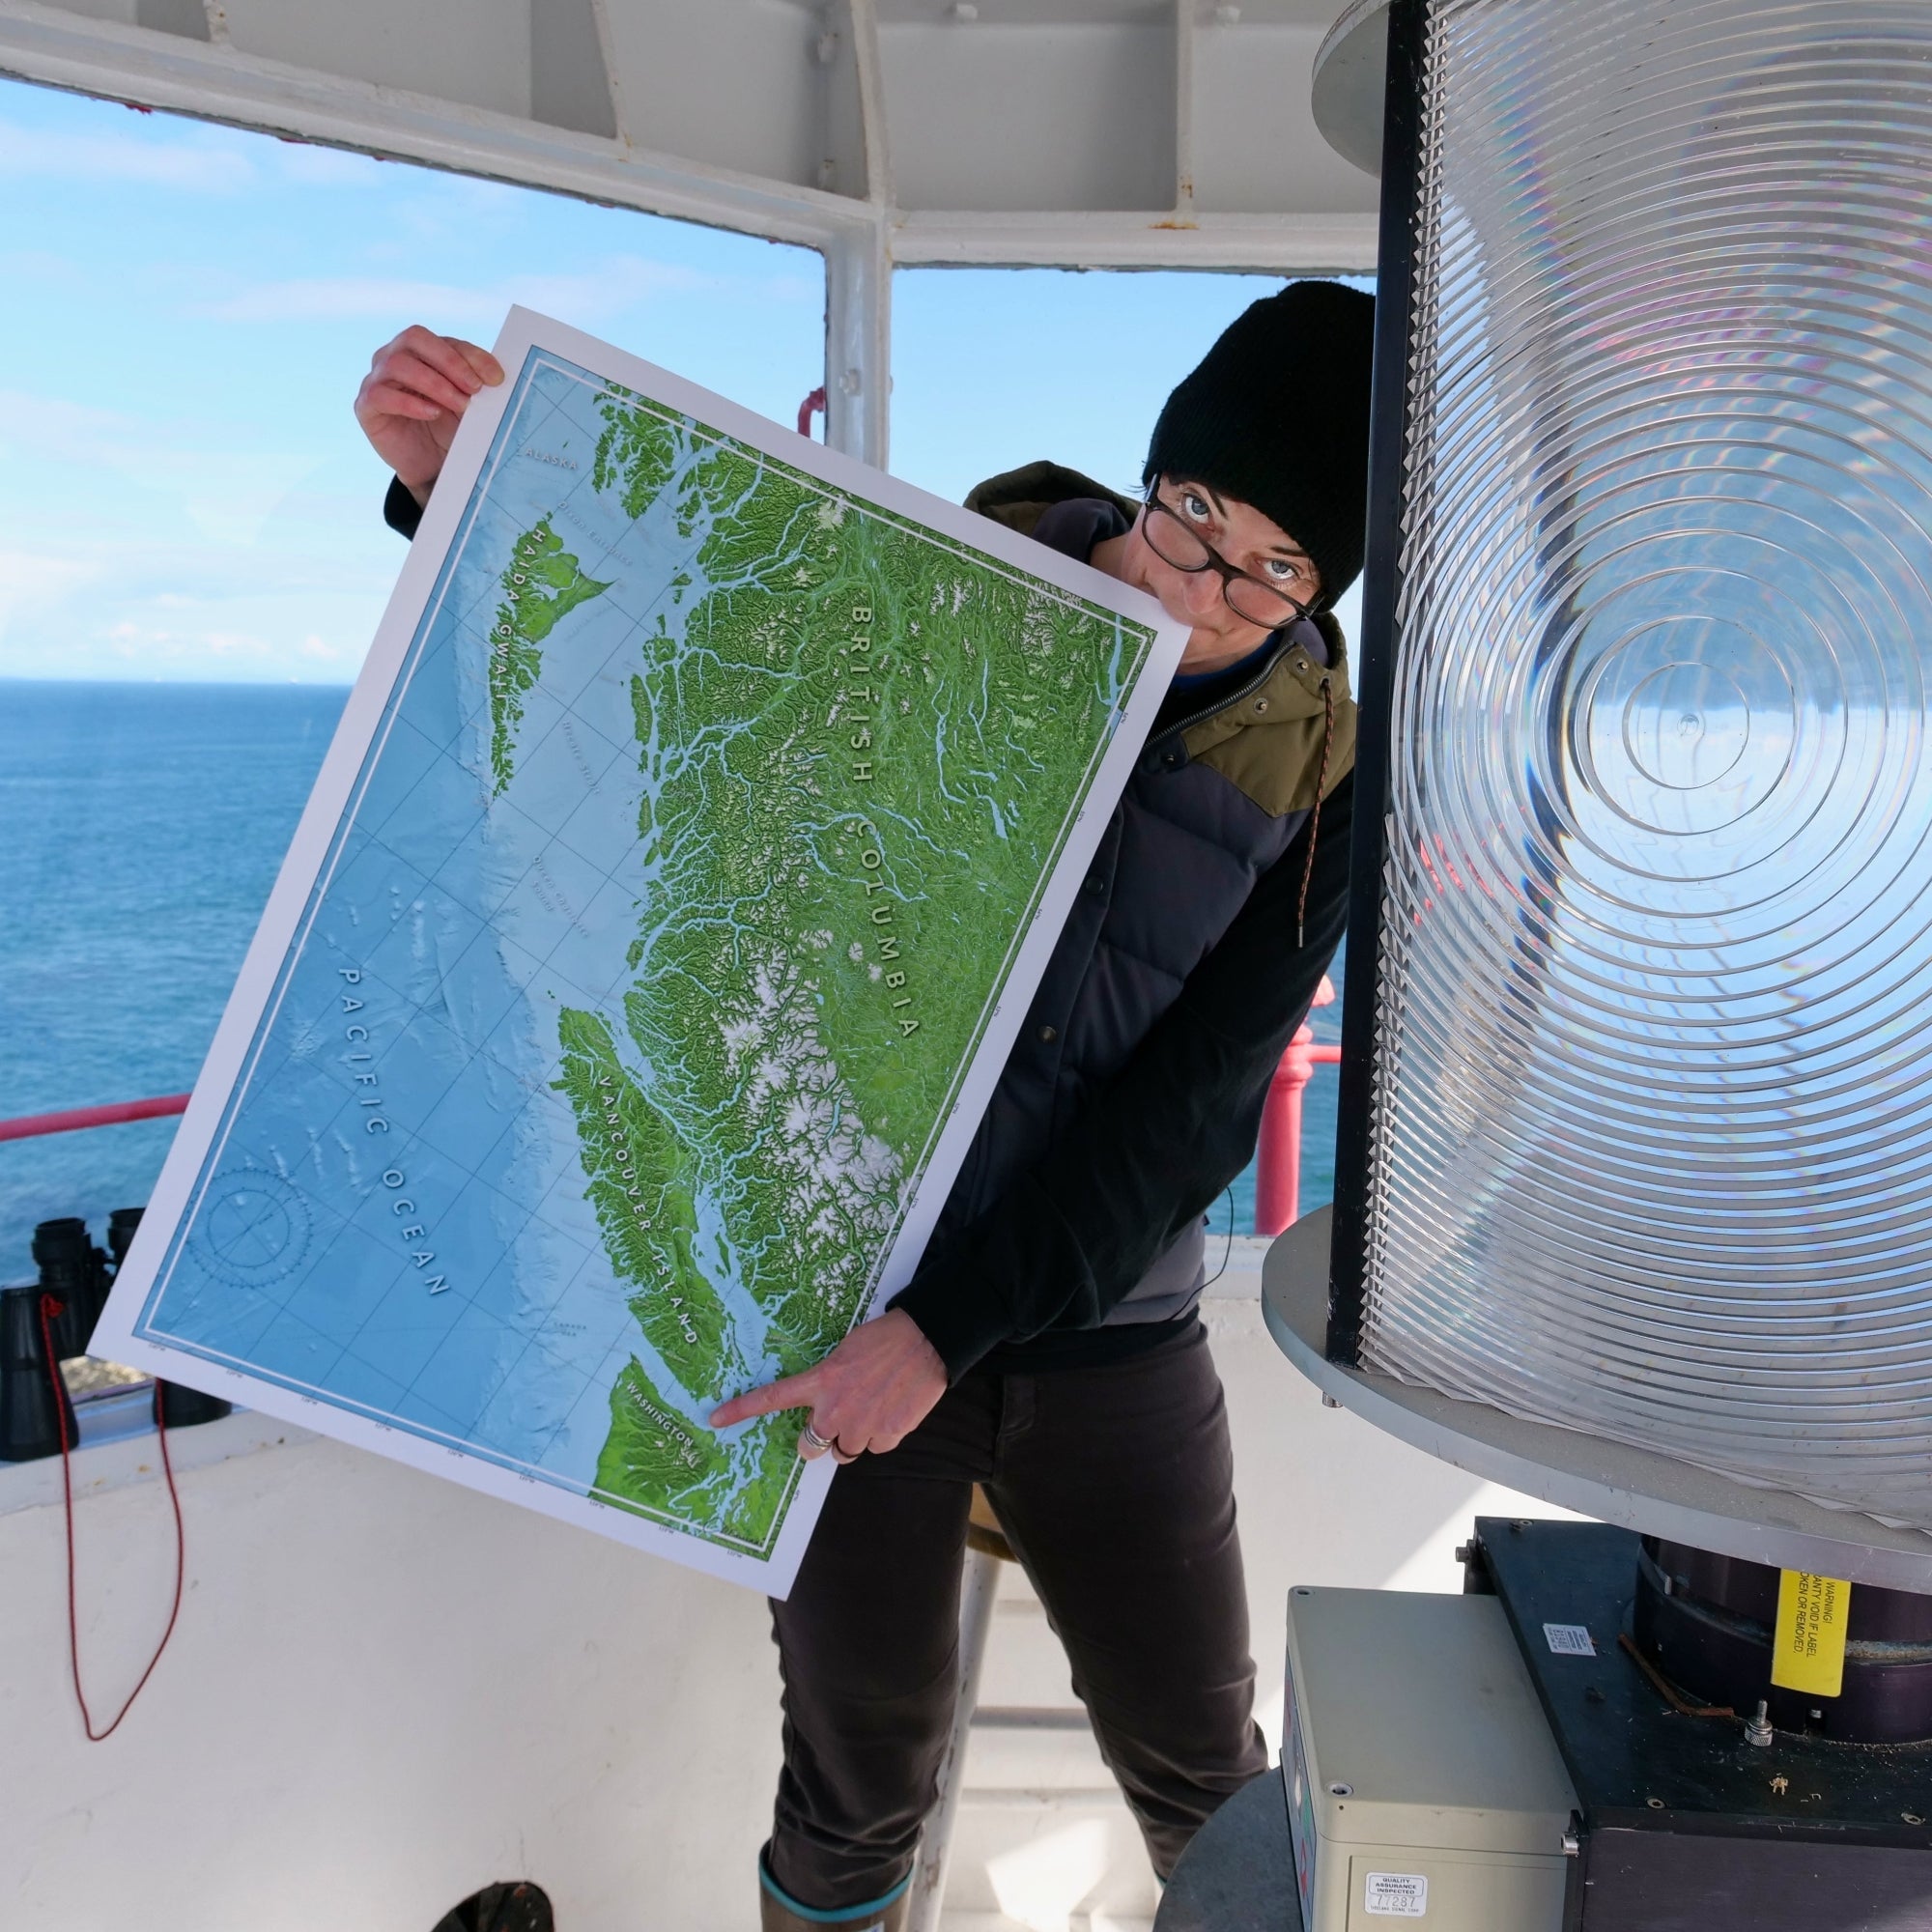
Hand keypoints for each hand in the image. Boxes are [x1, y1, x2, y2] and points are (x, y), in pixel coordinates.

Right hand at [353, 325, 503, 507]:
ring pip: (398, 364)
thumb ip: (475, 384)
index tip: (495, 379)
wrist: (431, 465)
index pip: (444, 340)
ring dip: (434, 383)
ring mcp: (377, 379)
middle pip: (414, 338)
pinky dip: (410, 403)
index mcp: (421, 351)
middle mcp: (394, 357)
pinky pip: (382, 395)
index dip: (470, 356)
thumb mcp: (468, 404)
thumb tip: (495, 375)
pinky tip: (432, 413)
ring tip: (458, 405)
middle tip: (474, 389)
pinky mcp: (366, 405)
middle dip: (449, 362)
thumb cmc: (449, 428)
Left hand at [708, 1309, 947, 1461]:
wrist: (926, 1339)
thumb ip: (830, 1381)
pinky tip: (893, 1409)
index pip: (773, 1398)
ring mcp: (860, 1425)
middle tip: (836, 1421)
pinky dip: (883, 1434)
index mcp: (820, 1381)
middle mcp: (834, 1409)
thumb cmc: (885, 1337)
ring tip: (873, 1408)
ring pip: (845, 1451)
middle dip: (820, 1440)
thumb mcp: (845, 1352)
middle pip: (810, 1447)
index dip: (742, 1410)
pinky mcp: (888, 1434)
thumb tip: (829, 1400)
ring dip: (854, 1437)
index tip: (715, 1420)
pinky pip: (877, 1447)